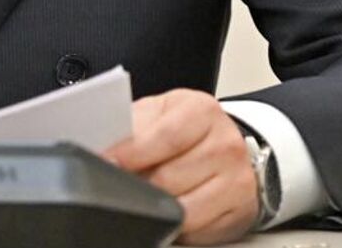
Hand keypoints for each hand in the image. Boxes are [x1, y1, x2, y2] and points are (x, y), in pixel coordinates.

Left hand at [105, 89, 259, 245]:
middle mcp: (225, 144)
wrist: (225, 149)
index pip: (165, 136)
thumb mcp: (160, 113)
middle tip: (127, 183)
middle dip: (140, 185)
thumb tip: (100, 146)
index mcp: (202, 111)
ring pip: (181, 209)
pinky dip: (179, 225)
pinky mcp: (240, 210)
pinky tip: (176, 206)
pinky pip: (197, 230)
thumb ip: (134, 125)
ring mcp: (236, 179)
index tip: (105, 163)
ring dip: (158, 207)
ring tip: (151, 194)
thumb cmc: (186, 131)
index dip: (130, 153)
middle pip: (168, 178)